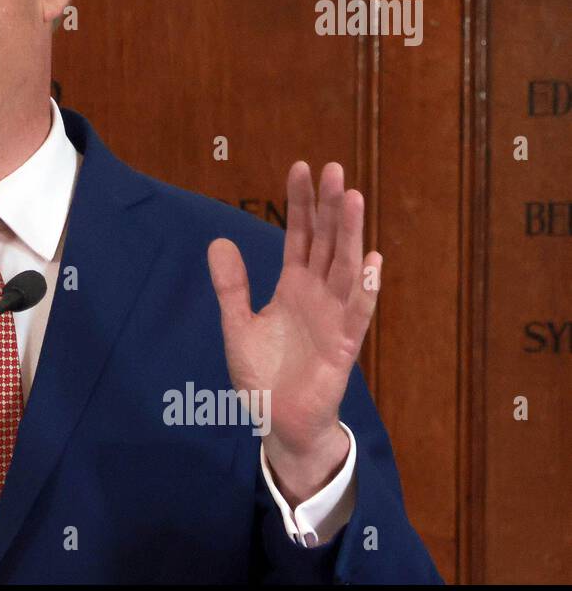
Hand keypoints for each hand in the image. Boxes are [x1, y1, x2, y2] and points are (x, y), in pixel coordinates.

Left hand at [207, 161, 377, 504]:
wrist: (280, 423)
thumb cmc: (264, 376)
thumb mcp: (238, 325)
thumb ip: (231, 286)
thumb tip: (218, 241)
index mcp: (294, 286)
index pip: (300, 235)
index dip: (300, 203)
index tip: (300, 167)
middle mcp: (318, 294)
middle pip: (327, 241)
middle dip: (328, 206)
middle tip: (332, 168)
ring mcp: (334, 316)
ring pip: (345, 266)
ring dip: (350, 233)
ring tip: (351, 197)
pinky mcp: (344, 345)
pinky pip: (357, 312)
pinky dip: (365, 288)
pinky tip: (372, 261)